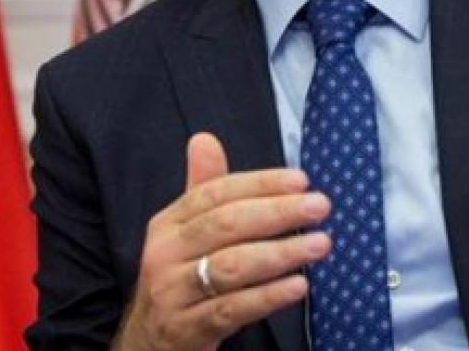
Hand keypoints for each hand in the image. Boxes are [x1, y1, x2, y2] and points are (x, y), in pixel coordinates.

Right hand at [114, 133, 331, 350]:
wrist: (147, 340)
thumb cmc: (179, 276)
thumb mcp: (184, 232)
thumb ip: (202, 188)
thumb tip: (204, 138)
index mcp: (168, 223)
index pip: (216, 193)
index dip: (260, 184)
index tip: (302, 180)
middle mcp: (166, 253)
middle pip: (225, 225)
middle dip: (277, 212)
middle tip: (320, 206)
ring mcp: (174, 293)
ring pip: (231, 267)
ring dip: (281, 253)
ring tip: (319, 245)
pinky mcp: (187, 329)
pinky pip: (232, 309)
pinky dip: (268, 296)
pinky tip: (298, 286)